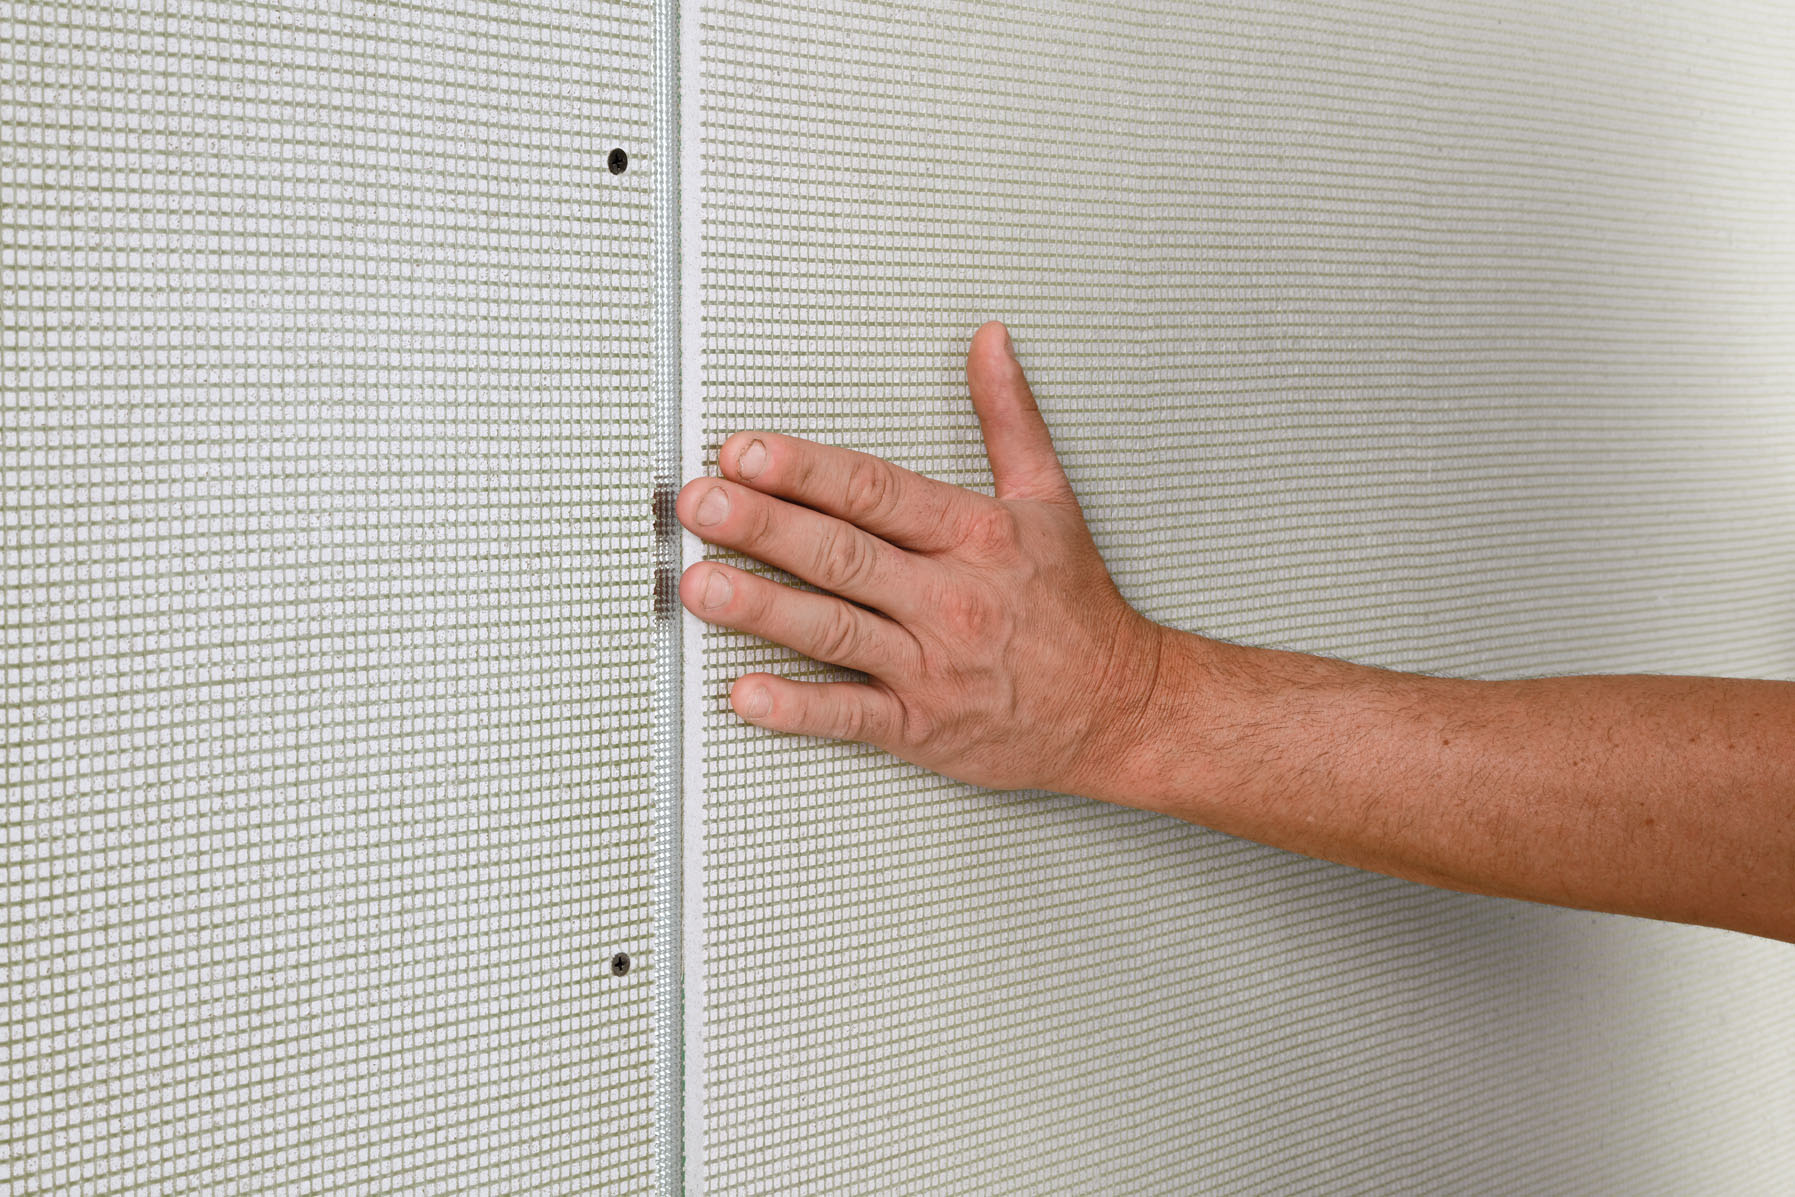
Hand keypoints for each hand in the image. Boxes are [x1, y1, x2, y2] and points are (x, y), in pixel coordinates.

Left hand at [676, 321, 1165, 794]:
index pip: (876, 491)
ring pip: (836, 629)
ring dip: (763, 606)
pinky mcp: (924, 727)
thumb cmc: (1078, 609)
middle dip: (765, 525)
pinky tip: (746, 692)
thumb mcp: (1050, 499)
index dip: (806, 470)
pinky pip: (853, 716)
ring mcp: (934, 665)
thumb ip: (1008, 417)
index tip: (746, 451)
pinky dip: (798, 707)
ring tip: (701, 583)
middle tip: (701, 502)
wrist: (1122, 708)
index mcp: (975, 535)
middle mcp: (951, 598)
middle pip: (844, 554)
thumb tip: (988, 342)